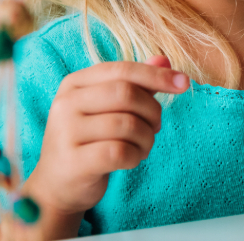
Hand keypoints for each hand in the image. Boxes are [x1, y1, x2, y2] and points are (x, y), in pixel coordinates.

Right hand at [23, 56, 187, 219]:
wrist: (58, 185)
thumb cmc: (90, 140)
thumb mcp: (109, 108)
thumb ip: (136, 83)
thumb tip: (164, 60)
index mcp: (74, 83)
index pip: (122, 69)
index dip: (156, 75)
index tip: (184, 83)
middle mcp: (65, 103)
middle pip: (127, 94)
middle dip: (153, 111)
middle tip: (155, 127)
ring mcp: (65, 132)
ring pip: (127, 124)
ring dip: (147, 138)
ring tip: (142, 147)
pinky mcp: (73, 162)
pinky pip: (120, 152)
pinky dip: (135, 156)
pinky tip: (132, 159)